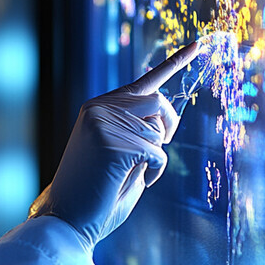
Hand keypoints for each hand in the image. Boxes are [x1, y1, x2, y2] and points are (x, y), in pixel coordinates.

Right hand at [28, 42, 198, 249]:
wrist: (66, 220)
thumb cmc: (95, 193)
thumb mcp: (117, 153)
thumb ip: (136, 131)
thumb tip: (164, 122)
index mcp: (98, 107)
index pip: (144, 81)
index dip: (176, 62)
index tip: (199, 44)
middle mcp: (99, 108)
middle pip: (159, 102)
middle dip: (169, 126)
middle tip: (160, 148)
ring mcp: (104, 124)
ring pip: (158, 131)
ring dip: (155, 156)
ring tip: (129, 173)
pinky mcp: (114, 144)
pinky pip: (157, 154)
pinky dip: (154, 172)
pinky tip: (129, 181)